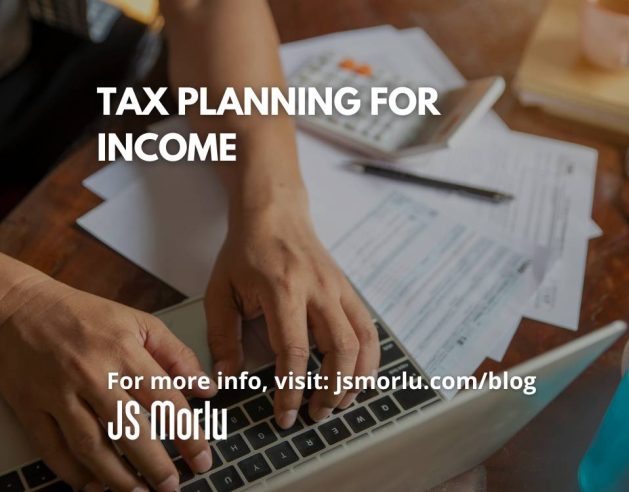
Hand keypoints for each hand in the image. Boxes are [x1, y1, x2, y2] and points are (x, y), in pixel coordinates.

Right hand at [0, 277, 216, 491]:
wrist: (22, 308)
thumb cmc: (86, 315)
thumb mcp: (140, 322)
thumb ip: (176, 355)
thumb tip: (206, 387)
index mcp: (124, 352)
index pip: (165, 400)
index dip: (187, 434)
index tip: (202, 458)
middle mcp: (93, 374)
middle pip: (130, 430)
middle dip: (155, 465)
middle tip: (172, 486)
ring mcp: (59, 394)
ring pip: (91, 446)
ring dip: (117, 477)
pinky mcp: (31, 408)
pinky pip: (53, 450)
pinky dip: (73, 473)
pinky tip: (94, 485)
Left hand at [205, 199, 379, 428]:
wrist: (275, 214)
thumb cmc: (245, 252)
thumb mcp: (221, 290)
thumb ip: (222, 336)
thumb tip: (227, 378)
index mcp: (283, 289)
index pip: (294, 351)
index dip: (291, 390)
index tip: (285, 415)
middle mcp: (318, 289)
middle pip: (339, 349)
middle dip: (331, 390)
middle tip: (317, 414)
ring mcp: (338, 288)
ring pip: (362, 340)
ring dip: (355, 377)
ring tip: (340, 401)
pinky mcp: (348, 289)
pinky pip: (368, 327)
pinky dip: (369, 357)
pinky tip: (358, 376)